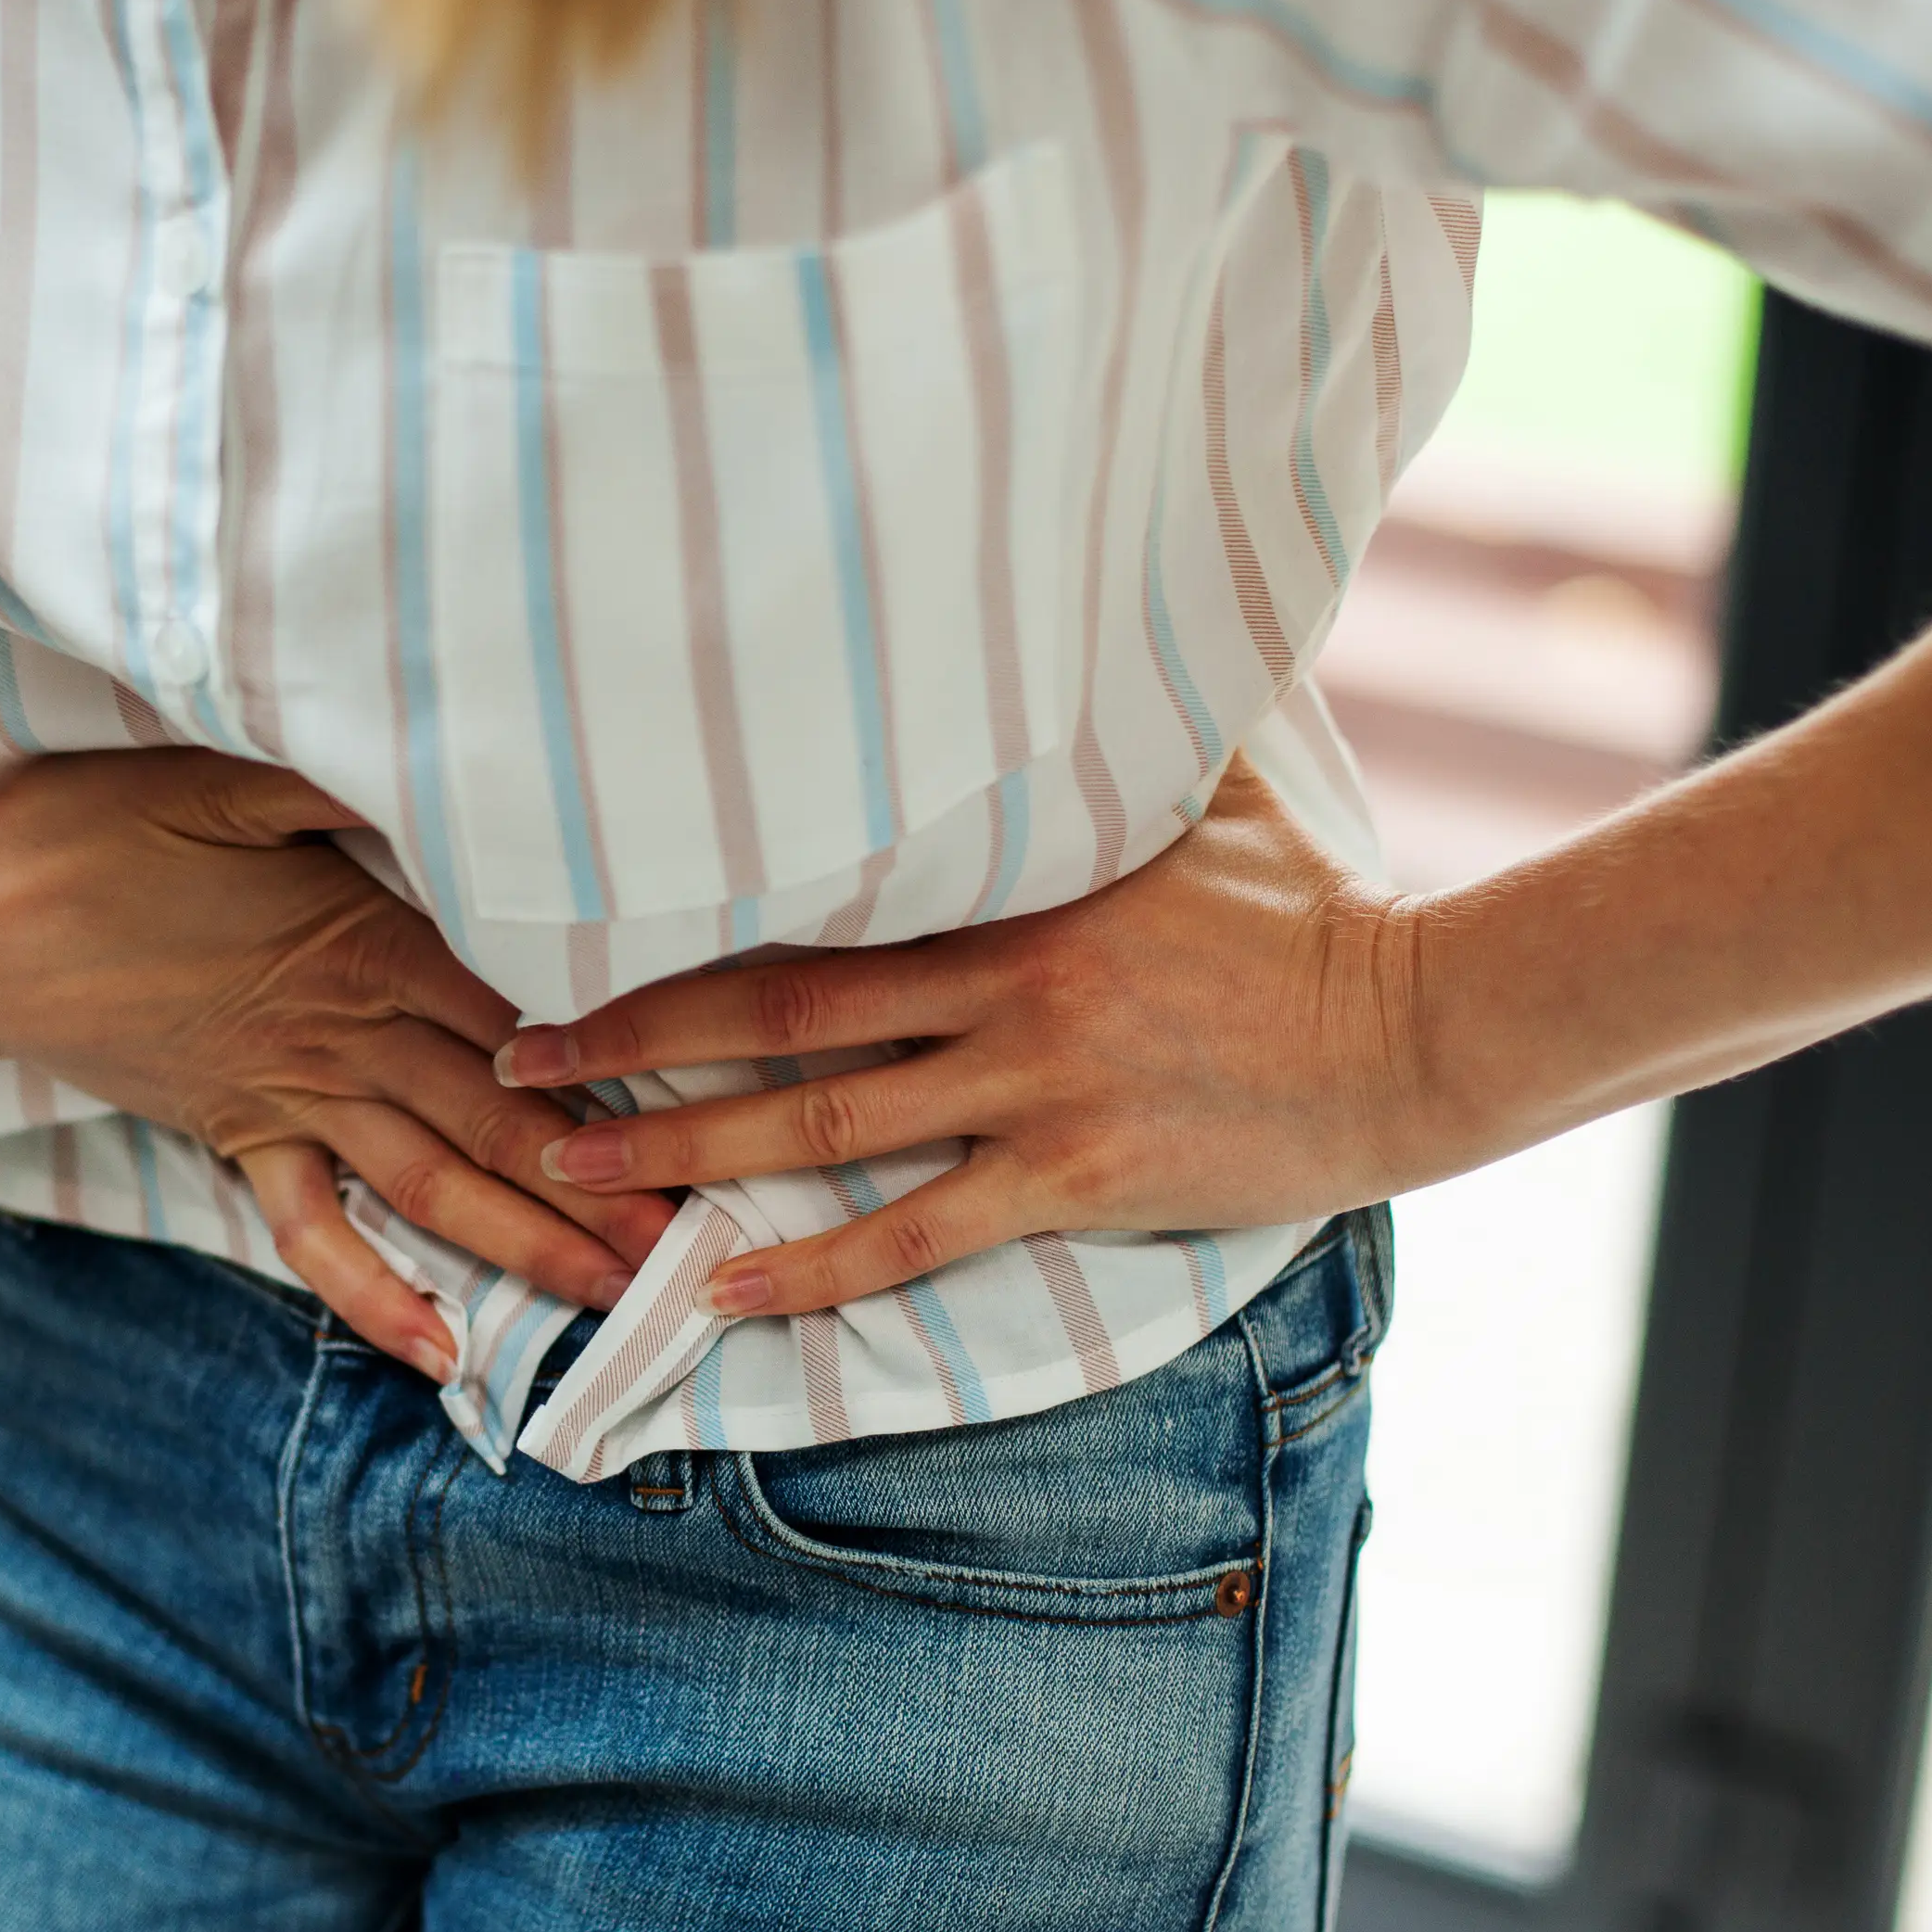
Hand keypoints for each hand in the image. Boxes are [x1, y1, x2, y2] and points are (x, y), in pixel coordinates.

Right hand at [0, 750, 674, 1371]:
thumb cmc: (85, 829)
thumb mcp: (224, 772)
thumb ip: (344, 777)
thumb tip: (453, 760)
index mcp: (365, 940)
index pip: (524, 1012)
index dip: (622, 1061)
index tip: (708, 1100)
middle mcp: (342, 1035)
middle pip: (504, 1121)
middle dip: (610, 1186)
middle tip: (703, 1246)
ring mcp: (288, 1097)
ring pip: (434, 1188)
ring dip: (529, 1248)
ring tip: (618, 1302)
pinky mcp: (235, 1135)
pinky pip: (317, 1236)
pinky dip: (379, 1297)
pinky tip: (442, 1355)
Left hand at [490, 761, 1457, 1317]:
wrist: (1419, 1024)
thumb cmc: (1310, 907)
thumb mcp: (1205, 793)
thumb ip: (1108, 742)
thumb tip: (1067, 636)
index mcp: (1010, 888)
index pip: (806, 910)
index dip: (681, 935)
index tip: (572, 945)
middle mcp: (1000, 987)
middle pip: (773, 1019)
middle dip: (630, 1050)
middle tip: (512, 1069)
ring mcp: (1035, 1088)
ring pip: (821, 1130)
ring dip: (685, 1160)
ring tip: (571, 1180)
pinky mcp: (1078, 1178)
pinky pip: (915, 1234)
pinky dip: (810, 1273)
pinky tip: (721, 1295)